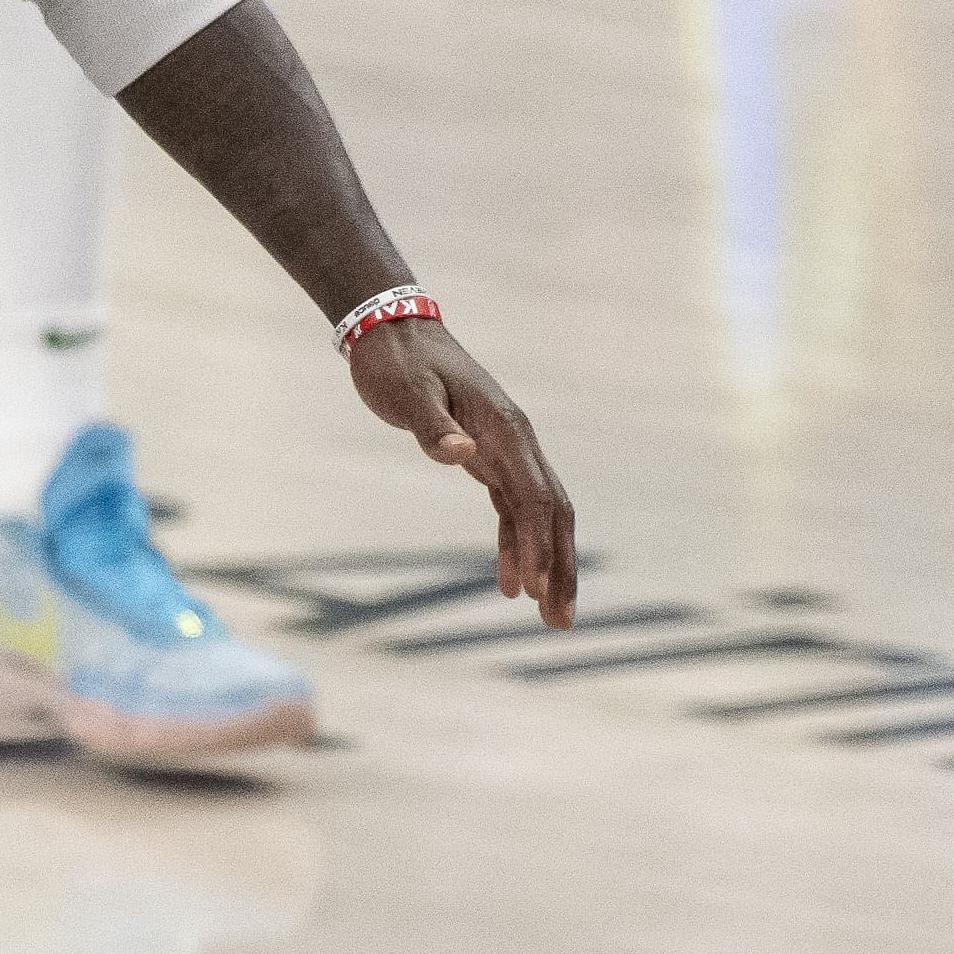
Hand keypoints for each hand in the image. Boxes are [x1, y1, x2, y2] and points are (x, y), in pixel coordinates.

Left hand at [347, 317, 577, 627]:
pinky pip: (511, 509)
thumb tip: (461, 454)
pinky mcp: (487, 457)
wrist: (392, 330)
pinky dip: (514, 545)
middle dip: (561, 567)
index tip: (536, 588)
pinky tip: (508, 583)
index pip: (535, 496)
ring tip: (547, 617)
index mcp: (505, 429)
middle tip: (560, 623)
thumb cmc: (397, 361)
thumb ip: (432, 425)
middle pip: (553, 513)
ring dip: (546, 565)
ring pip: (538, 516)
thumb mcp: (407, 391)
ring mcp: (505, 450)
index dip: (540, 545)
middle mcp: (516, 442)